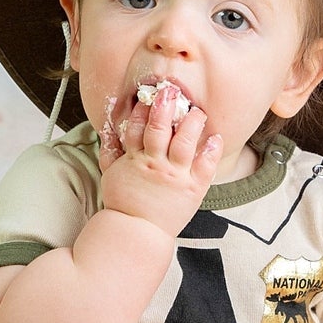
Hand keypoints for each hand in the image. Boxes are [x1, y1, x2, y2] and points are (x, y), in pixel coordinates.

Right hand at [98, 86, 222, 241]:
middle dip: (165, 107)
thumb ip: (109, 148)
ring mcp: (175, 176)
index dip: (144, 109)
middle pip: (159, 129)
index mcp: (135, 159)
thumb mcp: (109, 173)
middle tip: (172, 90)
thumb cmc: (123, 202)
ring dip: (191, 124)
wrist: (136, 231)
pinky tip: (215, 138)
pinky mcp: (192, 188)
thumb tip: (107, 126)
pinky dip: (210, 151)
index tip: (150, 95)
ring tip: (197, 112)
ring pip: (184, 143)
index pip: (138, 127)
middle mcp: (155, 164)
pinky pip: (204, 167)